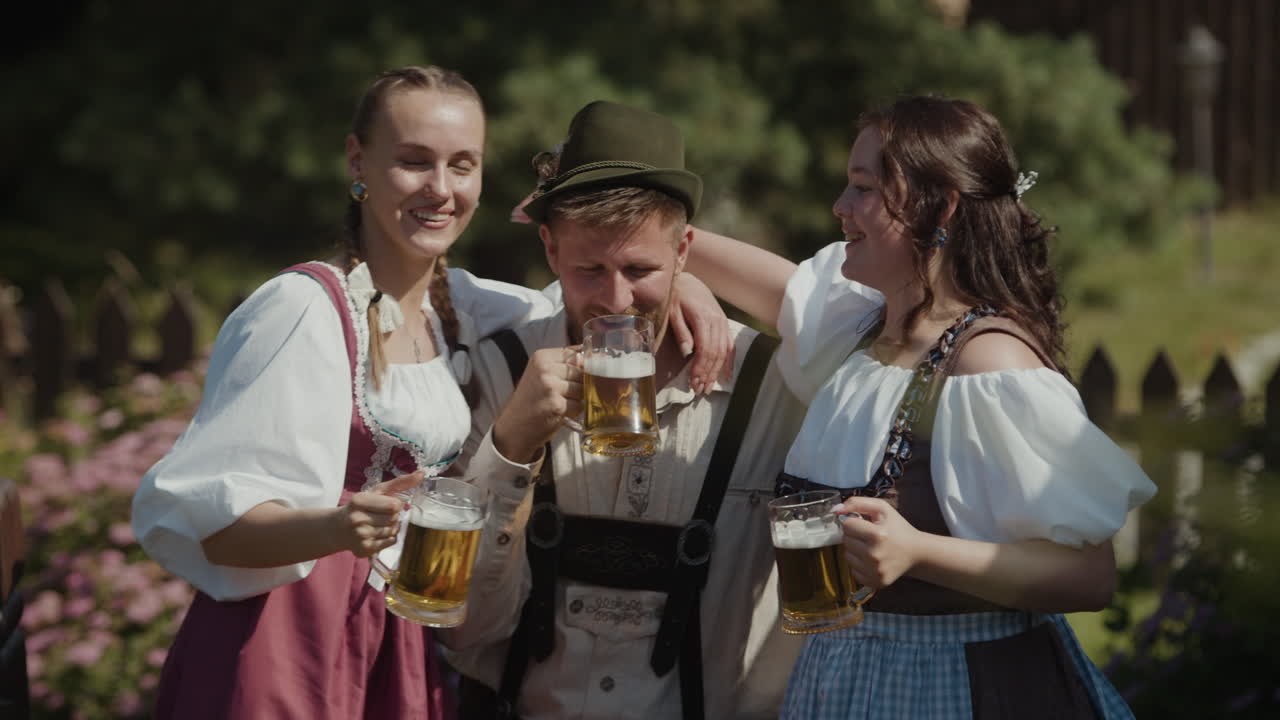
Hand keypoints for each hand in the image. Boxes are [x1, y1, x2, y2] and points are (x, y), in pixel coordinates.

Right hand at [335, 472, 420, 557]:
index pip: (393, 505)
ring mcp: (360, 536)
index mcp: (359, 500)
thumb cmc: (362, 507)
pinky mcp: (364, 549)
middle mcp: (357, 519)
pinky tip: (378, 534)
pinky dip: (390, 538)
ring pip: (393, 531)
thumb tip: (421, 474)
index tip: (388, 504)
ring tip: (379, 525)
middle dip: (393, 517)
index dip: (396, 505)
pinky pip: (391, 542)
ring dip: (392, 527)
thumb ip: (400, 482)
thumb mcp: (377, 492)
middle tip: (382, 516)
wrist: (339, 528)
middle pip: (394, 519)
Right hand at [493, 346, 582, 462]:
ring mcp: (550, 387)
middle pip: (581, 371)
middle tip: (564, 395)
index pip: (576, 354)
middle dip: (580, 385)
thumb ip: (564, 365)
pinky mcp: (556, 405)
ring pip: (583, 388)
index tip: (578, 376)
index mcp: (541, 357)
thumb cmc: (531, 401)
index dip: (583, 366)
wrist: (514, 427)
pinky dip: (574, 412)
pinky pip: (579, 405)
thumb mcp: (541, 375)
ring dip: (577, 399)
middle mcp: (544, 369)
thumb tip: (595, 358)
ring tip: (561, 403)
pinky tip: (560, 413)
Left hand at [670, 273, 732, 393]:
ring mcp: (723, 323)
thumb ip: (681, 331)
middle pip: (716, 353)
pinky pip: (730, 346)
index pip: (705, 349)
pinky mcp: (725, 325)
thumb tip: (687, 353)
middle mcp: (717, 321)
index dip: (700, 368)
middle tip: (699, 390)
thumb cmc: (677, 297)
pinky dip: (729, 362)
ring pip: (724, 352)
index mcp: (703, 318)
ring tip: (708, 387)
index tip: (693, 382)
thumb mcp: (673, 312)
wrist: (689, 282)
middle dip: (707, 374)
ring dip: (716, 372)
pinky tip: (726, 377)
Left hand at [834, 496, 923, 588]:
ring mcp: (874, 571)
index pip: (847, 525)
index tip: (865, 524)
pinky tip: (872, 560)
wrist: (916, 552)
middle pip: (845, 540)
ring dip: (855, 550)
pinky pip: (853, 570)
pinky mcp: (875, 582)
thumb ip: (857, 503)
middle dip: (854, 536)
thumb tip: (835, 510)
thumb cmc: (897, 528)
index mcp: (877, 535)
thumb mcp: (882, 508)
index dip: (854, 522)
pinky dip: (860, 564)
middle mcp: (874, 555)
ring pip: (847, 556)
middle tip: (869, 536)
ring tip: (871, 547)